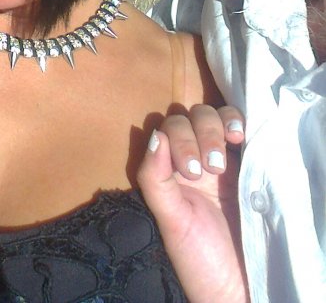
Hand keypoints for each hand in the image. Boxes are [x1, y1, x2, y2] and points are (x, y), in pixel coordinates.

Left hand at [137, 104, 247, 302]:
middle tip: (211, 169)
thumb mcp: (171, 220)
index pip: (168, 130)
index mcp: (169, 171)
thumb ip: (155, 178)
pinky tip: (240, 136)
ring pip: (212, 117)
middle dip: (199, 135)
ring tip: (224, 158)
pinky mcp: (248, 165)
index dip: (179, 139)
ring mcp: (222, 160)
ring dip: (216, 127)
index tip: (192, 172)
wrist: (239, 286)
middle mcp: (193, 160)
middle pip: (190, 119)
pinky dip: (237, 121)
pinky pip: (240, 128)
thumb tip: (154, 135)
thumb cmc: (199, 258)